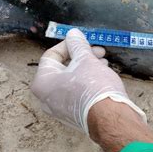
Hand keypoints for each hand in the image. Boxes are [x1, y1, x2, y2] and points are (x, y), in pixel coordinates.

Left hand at [31, 29, 146, 132]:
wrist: (110, 117)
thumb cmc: (93, 87)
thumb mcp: (86, 60)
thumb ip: (77, 45)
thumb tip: (73, 34)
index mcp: (43, 82)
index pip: (51, 55)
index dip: (69, 45)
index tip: (84, 41)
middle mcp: (46, 97)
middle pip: (63, 68)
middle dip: (82, 57)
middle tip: (98, 52)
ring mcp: (60, 108)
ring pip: (71, 80)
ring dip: (87, 68)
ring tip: (104, 63)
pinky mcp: (73, 114)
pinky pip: (77, 92)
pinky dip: (87, 82)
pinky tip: (103, 76)